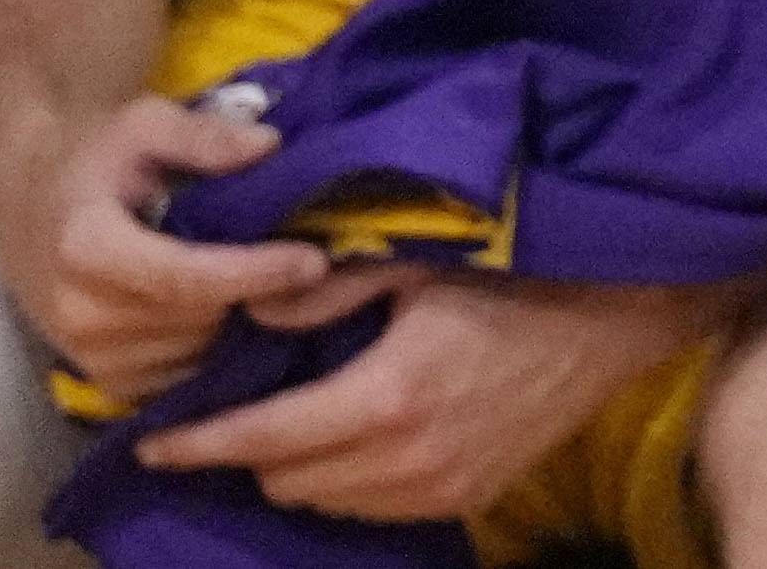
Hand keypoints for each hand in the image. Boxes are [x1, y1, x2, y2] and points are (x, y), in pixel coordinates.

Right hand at [0, 91, 321, 396]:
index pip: (186, 277)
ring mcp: (88, 356)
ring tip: (262, 283)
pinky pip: (179, 380)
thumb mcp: (145, 123)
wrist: (25, 204)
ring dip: (234, 324)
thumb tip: (271, 148)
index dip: (255, 273)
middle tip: (303, 264)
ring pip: (195, 354)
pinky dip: (211, 351)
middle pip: (198, 319)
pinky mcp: (102, 381)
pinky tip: (230, 312)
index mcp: (88, 248)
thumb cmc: (94, 157)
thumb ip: (205, 137)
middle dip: (253, 294)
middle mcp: (82, 313)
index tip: (314, 261)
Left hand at [129, 265, 720, 512]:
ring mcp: (440, 488)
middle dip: (247, 450)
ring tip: (288, 421)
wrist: (616, 313)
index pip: (260, 439)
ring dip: (298, 468)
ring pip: (324, 503)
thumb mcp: (417, 259)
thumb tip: (246, 309)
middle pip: (284, 480)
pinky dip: (345, 482)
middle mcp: (406, 461)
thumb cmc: (514, 270)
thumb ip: (328, 288)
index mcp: (385, 399)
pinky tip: (350, 437)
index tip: (150, 441)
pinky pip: (372, 509)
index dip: (197, 443)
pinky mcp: (469, 498)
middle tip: (230, 410)